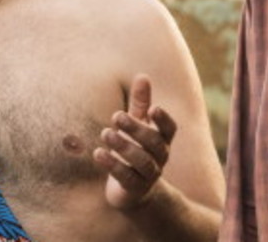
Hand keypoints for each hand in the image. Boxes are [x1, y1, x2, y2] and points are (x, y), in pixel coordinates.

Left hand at [93, 74, 178, 209]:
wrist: (134, 190)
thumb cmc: (135, 149)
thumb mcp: (137, 125)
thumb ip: (140, 103)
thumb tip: (143, 76)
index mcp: (162, 140)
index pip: (170, 129)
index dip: (163, 119)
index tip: (152, 108)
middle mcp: (159, 157)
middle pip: (154, 143)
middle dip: (136, 129)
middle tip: (116, 116)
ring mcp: (149, 174)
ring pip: (141, 161)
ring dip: (123, 146)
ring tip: (105, 133)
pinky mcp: (134, 188)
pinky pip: (126, 177)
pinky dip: (112, 165)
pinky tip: (98, 153)